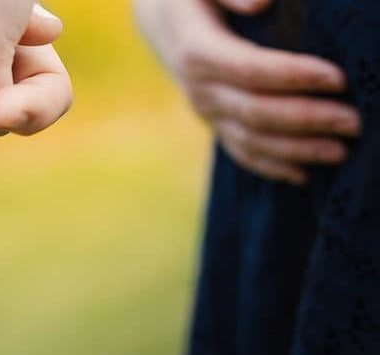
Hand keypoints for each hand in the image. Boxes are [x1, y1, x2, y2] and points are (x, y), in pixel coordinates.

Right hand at [134, 0, 360, 184]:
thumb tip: (262, 2)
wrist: (163, 20)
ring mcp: (206, 111)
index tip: (338, 77)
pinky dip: (273, 167)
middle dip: (307, 119)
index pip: (248, 69)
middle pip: (254, 112)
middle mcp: (199, 88)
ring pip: (250, 140)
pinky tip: (307, 175)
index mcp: (197, 50)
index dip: (292, 76)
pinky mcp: (216, 123)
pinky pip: (241, 153)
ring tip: (341, 152)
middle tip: (354, 121)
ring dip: (297, 150)